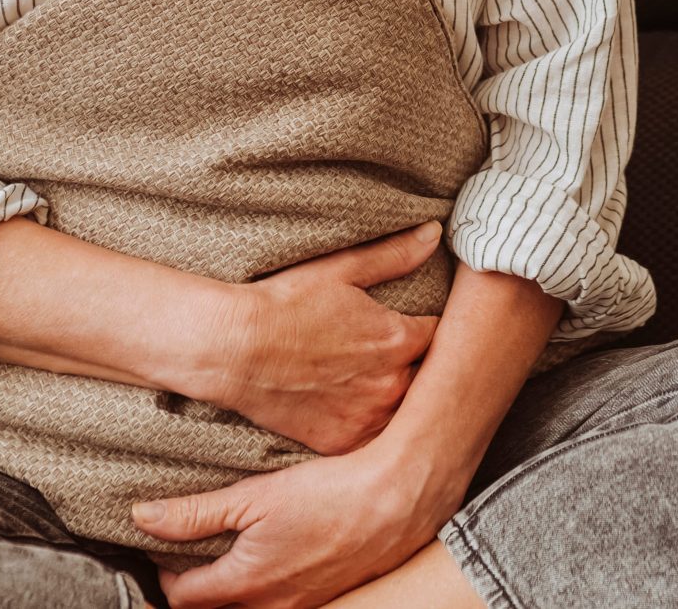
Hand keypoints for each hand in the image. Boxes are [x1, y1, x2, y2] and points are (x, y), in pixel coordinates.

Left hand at [134, 432, 468, 608]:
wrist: (397, 499)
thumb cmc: (330, 493)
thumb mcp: (255, 496)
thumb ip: (195, 513)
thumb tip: (143, 518)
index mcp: (246, 584)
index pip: (183, 598)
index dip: (166, 573)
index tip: (167, 547)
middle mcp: (272, 608)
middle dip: (198, 587)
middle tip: (194, 551)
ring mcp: (303, 607)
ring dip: (234, 588)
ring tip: (234, 550)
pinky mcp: (328, 598)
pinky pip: (283, 603)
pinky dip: (268, 585)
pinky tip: (277, 551)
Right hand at [207, 221, 445, 455]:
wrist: (234, 350)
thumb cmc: (285, 304)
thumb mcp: (342, 270)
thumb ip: (394, 255)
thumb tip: (435, 234)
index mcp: (398, 338)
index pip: (444, 336)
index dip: (436, 329)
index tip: (426, 326)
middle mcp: (391, 384)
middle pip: (430, 379)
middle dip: (424, 366)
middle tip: (405, 356)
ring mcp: (367, 418)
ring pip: (406, 413)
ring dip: (403, 401)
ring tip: (383, 385)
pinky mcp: (343, 443)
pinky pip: (376, 441)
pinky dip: (374, 427)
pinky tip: (362, 411)